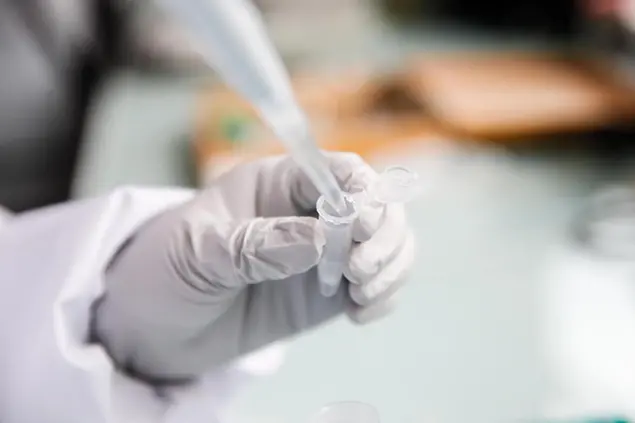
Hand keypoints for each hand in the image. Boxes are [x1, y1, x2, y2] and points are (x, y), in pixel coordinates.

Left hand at [93, 153, 414, 380]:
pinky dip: (384, 295)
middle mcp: (309, 213)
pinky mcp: (328, 292)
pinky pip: (376, 284)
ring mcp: (323, 254)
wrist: (156, 328)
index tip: (362, 228)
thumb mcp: (198, 252)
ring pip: (387, 243)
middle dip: (383, 235)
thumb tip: (319, 240)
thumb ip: (254, 244)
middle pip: (376, 205)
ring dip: (391, 266)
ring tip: (362, 297)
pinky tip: (360, 315)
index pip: (338, 171)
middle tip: (359, 272)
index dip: (364, 192)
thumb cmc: (165, 271)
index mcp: (277, 184)